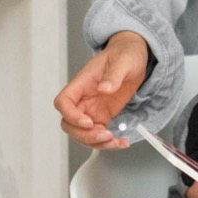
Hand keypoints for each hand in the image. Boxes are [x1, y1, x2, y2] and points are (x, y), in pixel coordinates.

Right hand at [55, 31, 148, 149]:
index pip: (63, 102)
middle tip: (106, 136)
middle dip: (85, 135)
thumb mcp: (123, 61)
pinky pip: (99, 134)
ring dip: (97, 143)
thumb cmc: (125, 54)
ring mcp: (91, 109)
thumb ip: (113, 75)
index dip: (71, 115)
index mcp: (81, 84)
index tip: (89, 122)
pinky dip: (108, 143)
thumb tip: (104, 88)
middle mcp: (83, 99)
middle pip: (69, 124)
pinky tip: (121, 143)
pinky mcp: (103, 116)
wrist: (134, 57)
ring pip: (83, 133)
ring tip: (117, 142)